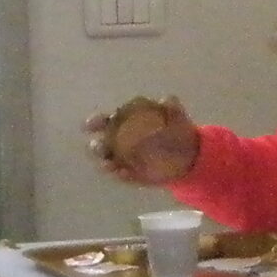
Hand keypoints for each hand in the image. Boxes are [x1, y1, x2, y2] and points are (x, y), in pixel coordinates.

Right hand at [83, 95, 199, 185]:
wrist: (189, 154)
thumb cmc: (176, 129)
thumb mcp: (176, 115)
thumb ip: (171, 106)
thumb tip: (166, 100)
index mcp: (125, 123)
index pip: (104, 121)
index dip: (94, 122)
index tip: (88, 125)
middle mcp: (120, 142)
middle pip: (101, 144)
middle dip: (96, 146)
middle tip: (98, 146)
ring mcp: (125, 160)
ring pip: (107, 162)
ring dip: (105, 163)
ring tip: (108, 165)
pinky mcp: (133, 174)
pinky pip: (123, 176)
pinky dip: (121, 175)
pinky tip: (123, 173)